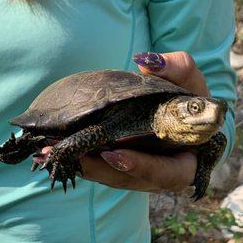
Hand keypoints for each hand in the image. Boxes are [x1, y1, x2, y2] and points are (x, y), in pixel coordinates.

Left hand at [38, 51, 209, 192]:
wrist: (180, 114)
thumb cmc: (189, 101)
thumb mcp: (191, 82)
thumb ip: (178, 69)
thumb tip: (147, 62)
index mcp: (185, 161)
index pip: (169, 174)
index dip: (142, 167)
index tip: (114, 154)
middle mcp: (159, 175)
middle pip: (128, 179)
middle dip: (98, 168)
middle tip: (71, 154)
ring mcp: (136, 175)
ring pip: (107, 176)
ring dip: (80, 165)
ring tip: (51, 150)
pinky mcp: (118, 168)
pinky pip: (98, 168)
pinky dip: (77, 158)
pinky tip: (52, 148)